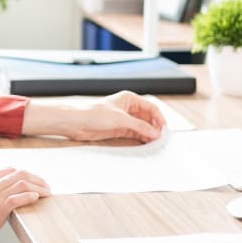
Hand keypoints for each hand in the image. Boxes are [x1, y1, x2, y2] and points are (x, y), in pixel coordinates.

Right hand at [0, 167, 48, 242]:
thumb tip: (1, 197)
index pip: (9, 169)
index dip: (25, 174)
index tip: (35, 182)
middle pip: (19, 173)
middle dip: (36, 178)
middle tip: (46, 186)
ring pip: (21, 183)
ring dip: (38, 187)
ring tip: (46, 193)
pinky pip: (17, 198)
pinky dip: (30, 196)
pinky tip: (37, 198)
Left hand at [21, 90, 165, 142]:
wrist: (77, 123)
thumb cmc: (94, 114)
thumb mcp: (120, 120)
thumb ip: (139, 126)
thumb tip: (155, 132)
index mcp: (130, 99)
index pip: (151, 108)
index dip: (159, 118)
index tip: (164, 130)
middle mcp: (128, 108)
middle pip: (148, 118)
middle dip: (155, 127)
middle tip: (162, 139)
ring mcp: (124, 119)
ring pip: (142, 127)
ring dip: (149, 134)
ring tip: (156, 143)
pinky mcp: (119, 129)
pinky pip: (134, 134)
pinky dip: (141, 138)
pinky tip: (146, 144)